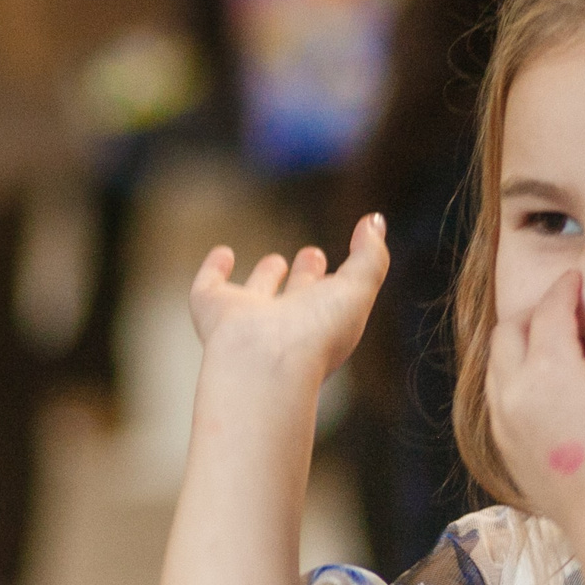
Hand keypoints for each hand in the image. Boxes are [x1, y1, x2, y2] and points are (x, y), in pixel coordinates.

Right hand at [189, 214, 389, 390]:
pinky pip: (210, 286)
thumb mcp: (358, 289)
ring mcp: (248, 318)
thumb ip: (370, 256)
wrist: (263, 363)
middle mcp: (285, 324)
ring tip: (276, 260)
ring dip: (266, 276)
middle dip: (306, 277)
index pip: (331, 299)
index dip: (338, 282)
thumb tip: (374, 221)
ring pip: (259, 294)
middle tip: (314, 254)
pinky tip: (222, 254)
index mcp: (321, 324)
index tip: (341, 264)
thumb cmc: (316, 333)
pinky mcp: (212, 310)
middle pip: (298, 297)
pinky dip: (213, 269)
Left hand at [486, 272, 584, 529]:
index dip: (564, 289)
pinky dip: (514, 376)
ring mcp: (502, 420)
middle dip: (536, 313)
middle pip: (511, 330)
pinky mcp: (503, 446)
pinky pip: (498, 395)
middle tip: (567, 311)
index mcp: (547, 368)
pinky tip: (546, 385)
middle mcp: (512, 390)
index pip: (549, 309)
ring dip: (520, 344)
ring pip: (497, 363)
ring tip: (556, 346)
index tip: (576, 281)